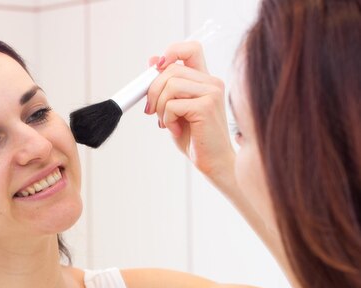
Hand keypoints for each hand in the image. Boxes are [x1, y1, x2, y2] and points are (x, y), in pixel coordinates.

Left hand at [146, 41, 235, 183]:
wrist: (213, 161)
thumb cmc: (195, 137)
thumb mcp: (175, 107)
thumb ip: (167, 85)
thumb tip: (152, 60)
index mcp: (205, 80)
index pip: (191, 48)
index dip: (171, 52)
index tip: (157, 69)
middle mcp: (212, 82)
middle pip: (171, 69)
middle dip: (153, 90)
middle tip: (152, 111)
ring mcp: (211, 93)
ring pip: (170, 85)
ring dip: (160, 107)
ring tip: (167, 122)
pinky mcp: (206, 106)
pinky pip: (173, 104)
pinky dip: (167, 118)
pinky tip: (176, 130)